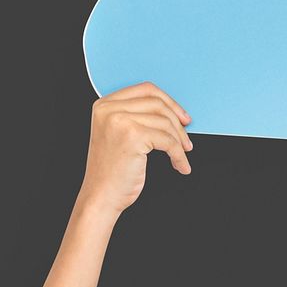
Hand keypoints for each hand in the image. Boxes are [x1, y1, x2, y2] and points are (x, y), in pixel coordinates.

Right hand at [77, 81, 193, 216]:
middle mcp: (110, 108)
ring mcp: (120, 120)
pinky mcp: (133, 136)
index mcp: (105, 104)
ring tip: (182, 156)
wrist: (101, 197)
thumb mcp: (119, 135)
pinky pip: (168, 141)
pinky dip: (178, 154)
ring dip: (179, 142)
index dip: (169, 102)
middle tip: (186, 141)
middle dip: (177, 123)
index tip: (182, 118)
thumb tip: (173, 113)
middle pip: (157, 103)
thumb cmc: (111, 172)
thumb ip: (137, 118)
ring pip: (165, 122)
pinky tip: (180, 165)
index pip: (146, 89)